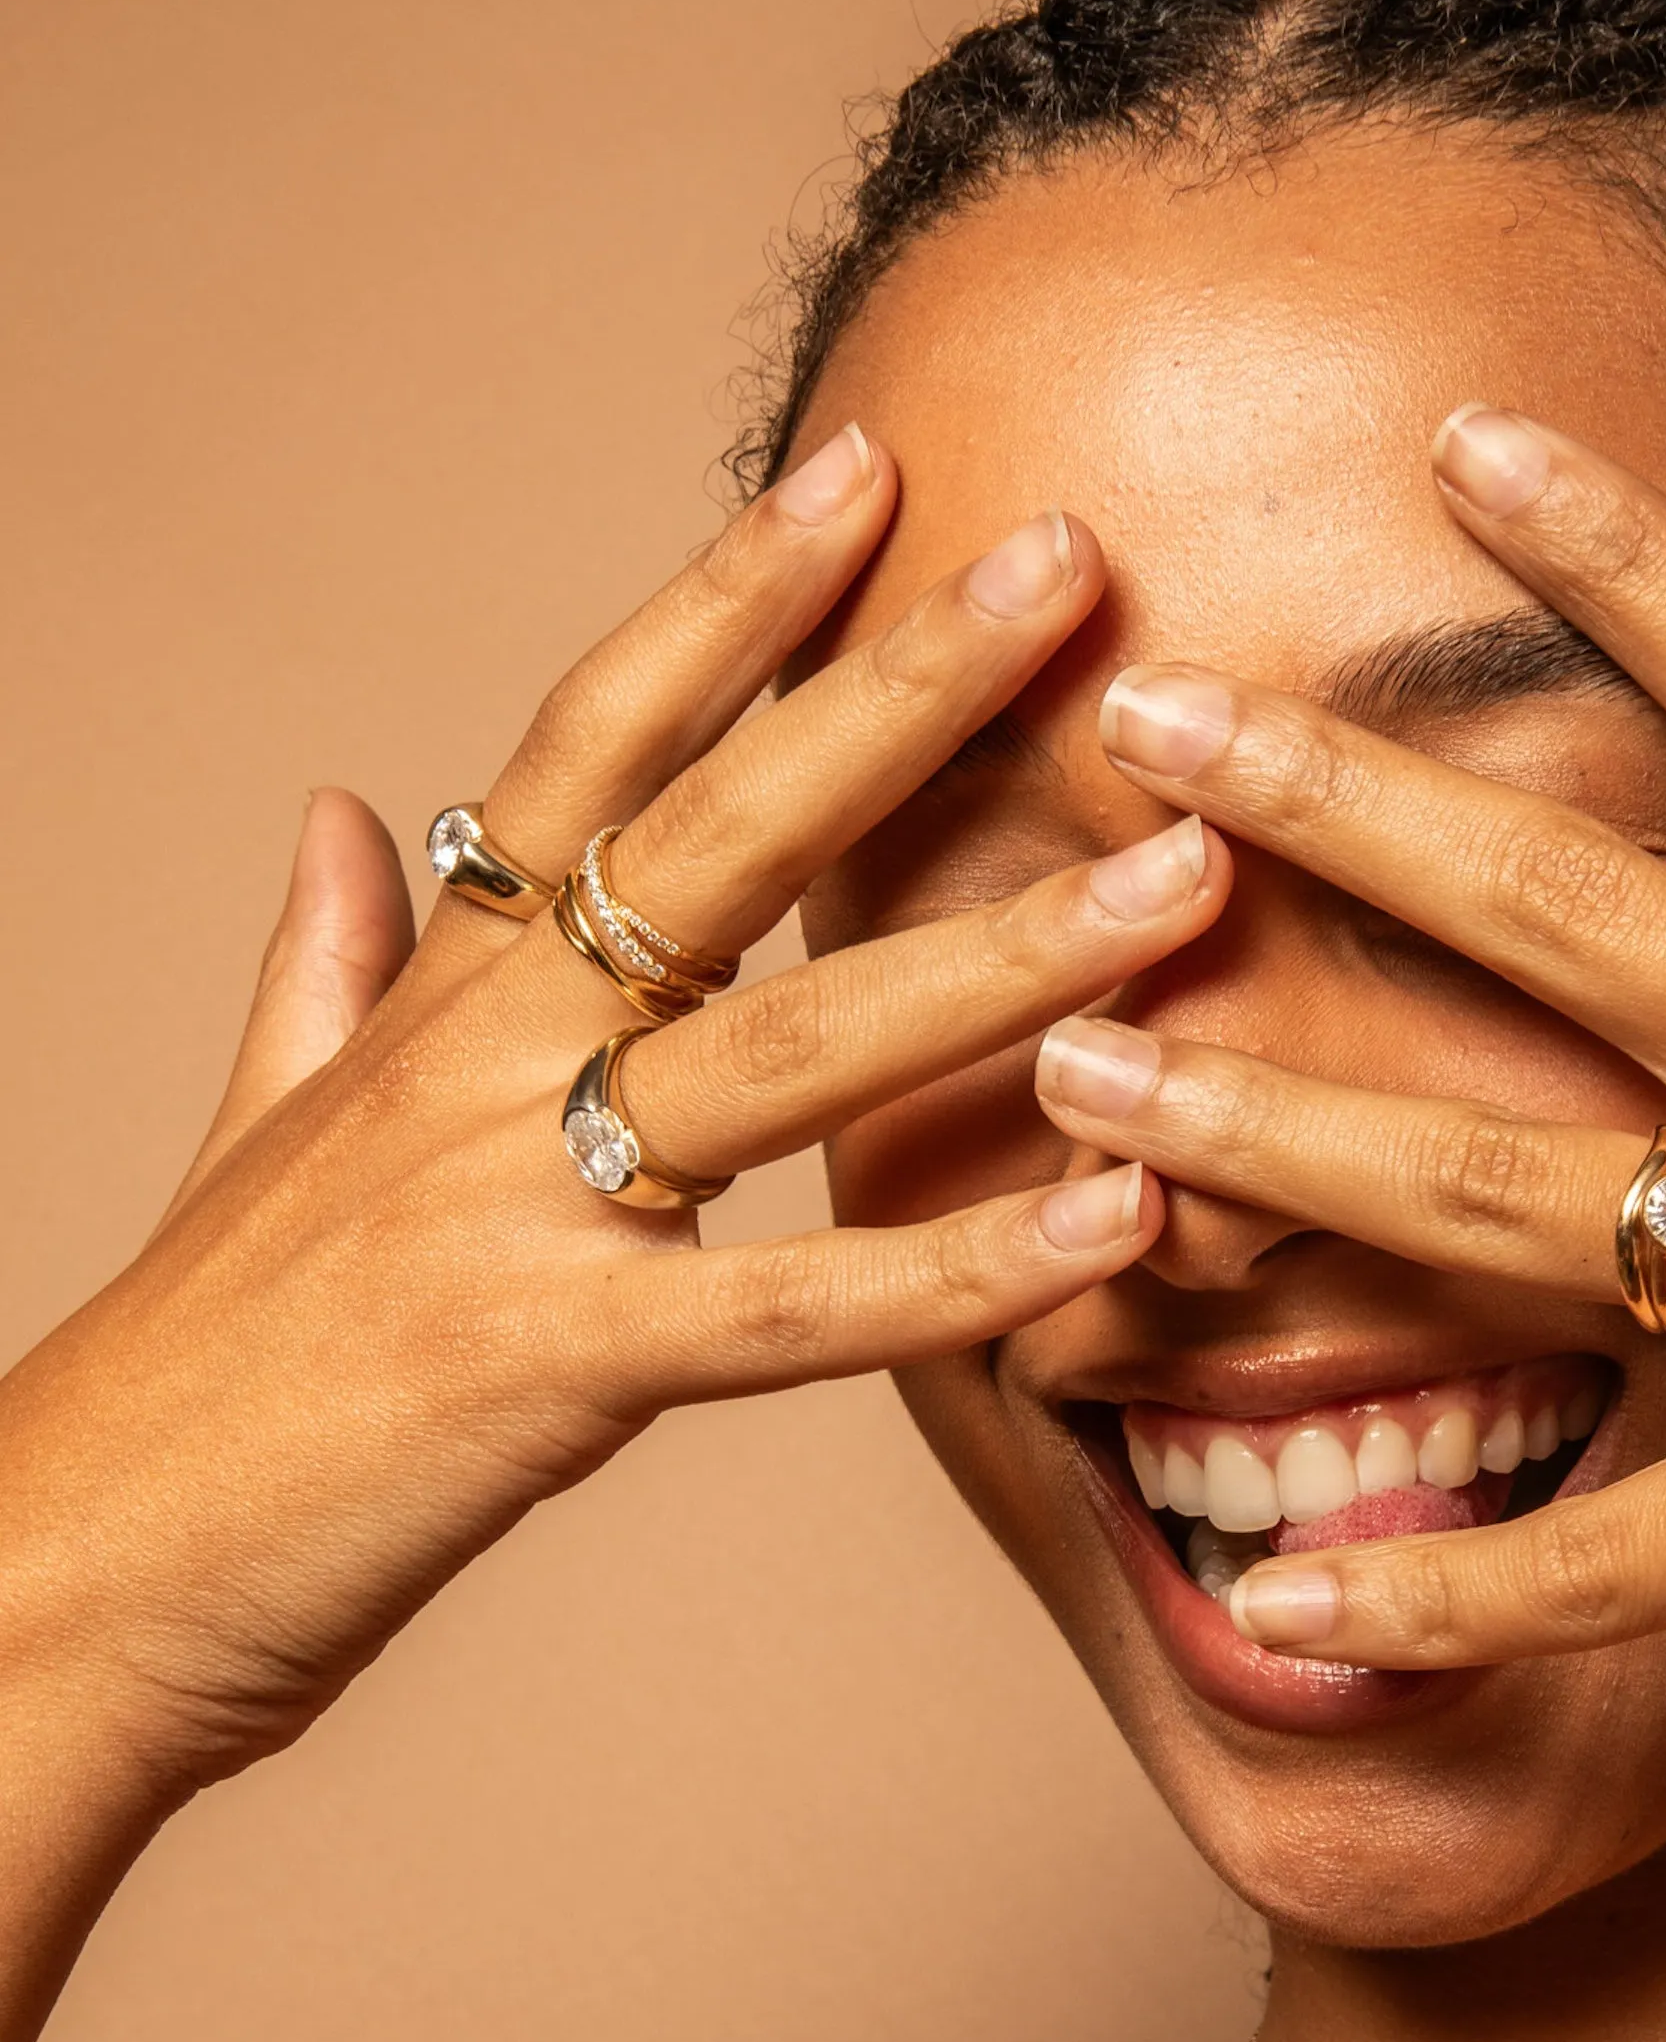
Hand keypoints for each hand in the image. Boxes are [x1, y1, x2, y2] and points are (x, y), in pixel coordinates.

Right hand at [0, 435, 1220, 1813]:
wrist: (75, 1569)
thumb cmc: (206, 1366)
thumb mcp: (260, 1125)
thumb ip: (325, 962)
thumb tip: (339, 811)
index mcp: (432, 995)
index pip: (590, 742)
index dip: (727, 599)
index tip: (861, 473)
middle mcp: (473, 1062)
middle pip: (712, 833)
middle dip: (897, 693)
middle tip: (1067, 564)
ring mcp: (507, 1205)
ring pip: (786, 1046)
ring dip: (997, 959)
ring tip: (1179, 881)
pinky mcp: (544, 1369)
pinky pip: (788, 1313)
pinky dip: (954, 1271)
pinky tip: (1107, 1218)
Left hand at [1033, 406, 1665, 1791]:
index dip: (1624, 562)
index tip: (1466, 452)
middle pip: (1560, 912)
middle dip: (1335, 808)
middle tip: (1145, 728)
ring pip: (1493, 1195)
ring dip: (1272, 1133)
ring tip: (1080, 1077)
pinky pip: (1597, 1560)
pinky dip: (1442, 1590)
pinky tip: (1278, 1612)